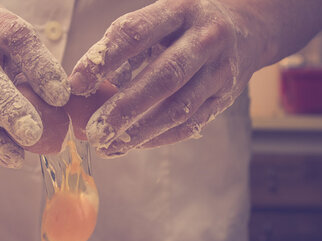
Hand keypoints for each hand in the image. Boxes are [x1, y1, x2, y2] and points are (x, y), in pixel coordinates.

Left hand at [68, 0, 263, 156]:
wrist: (245, 31)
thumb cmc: (182, 28)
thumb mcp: (156, 22)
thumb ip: (122, 49)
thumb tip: (82, 89)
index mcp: (179, 10)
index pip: (136, 34)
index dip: (103, 59)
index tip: (76, 84)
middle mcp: (205, 39)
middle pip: (164, 77)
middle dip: (124, 108)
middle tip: (94, 131)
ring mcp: (220, 71)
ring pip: (179, 108)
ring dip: (140, 132)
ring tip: (108, 146)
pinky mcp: (225, 98)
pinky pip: (189, 125)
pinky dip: (157, 138)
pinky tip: (130, 145)